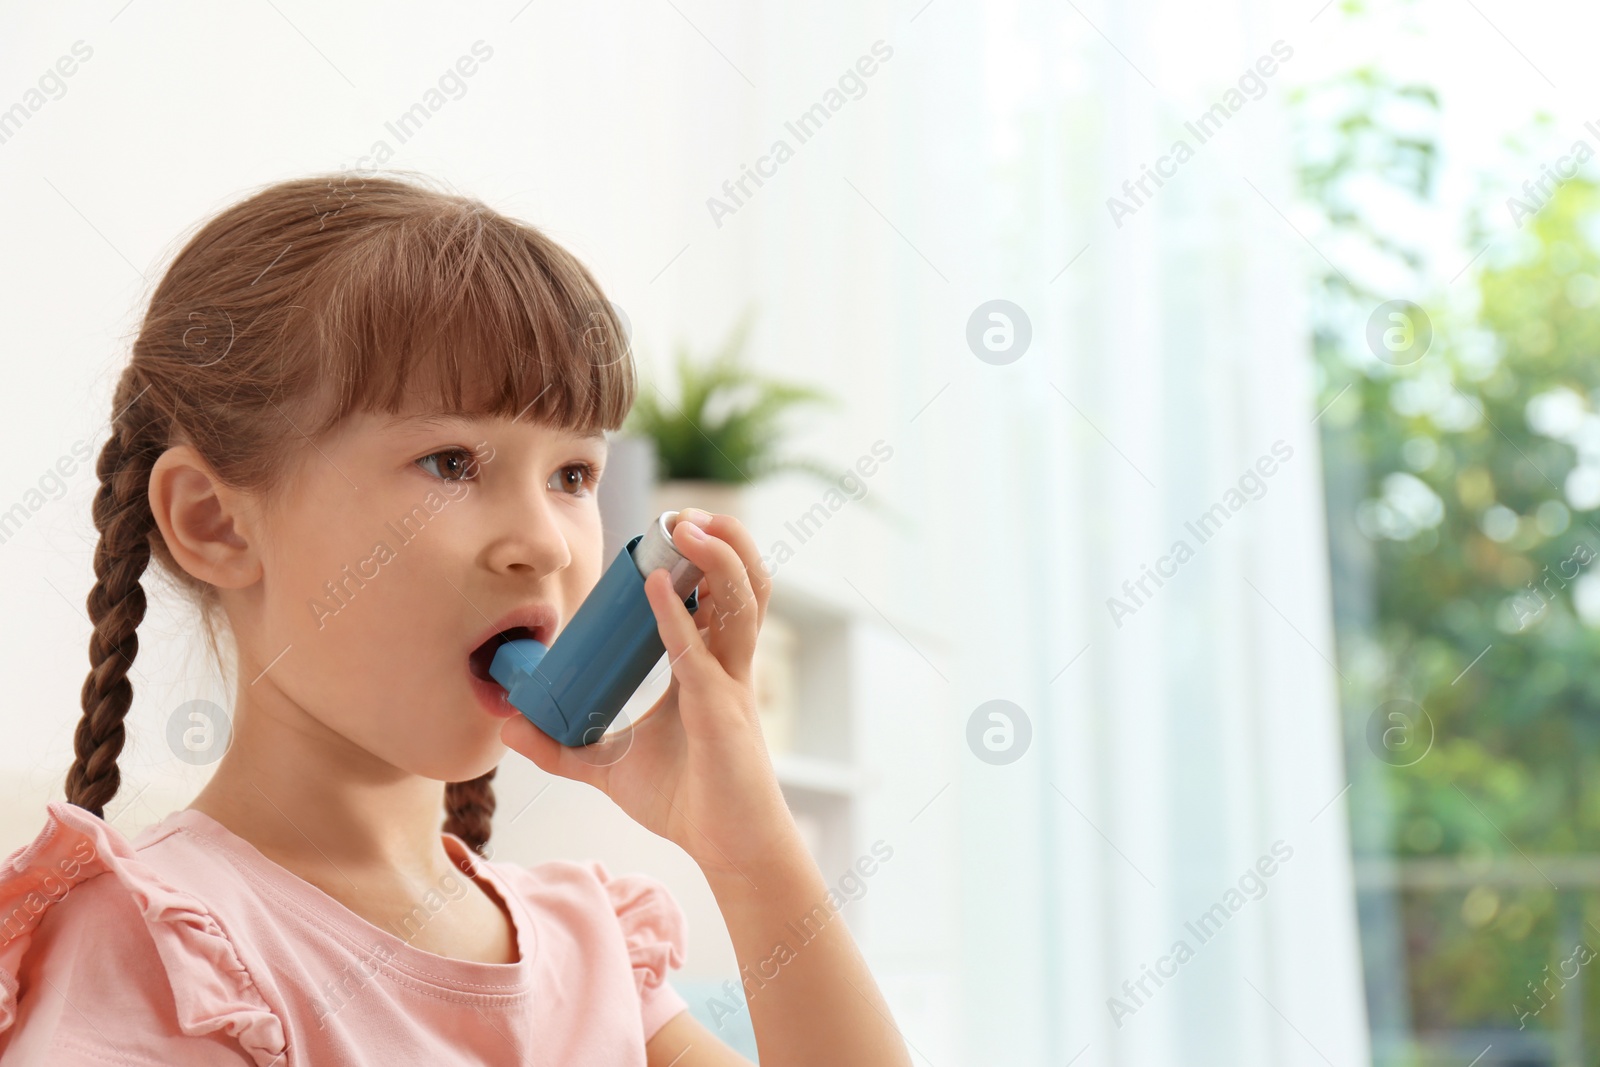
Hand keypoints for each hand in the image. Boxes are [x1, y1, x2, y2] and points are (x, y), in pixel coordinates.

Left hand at [498, 510, 802, 887]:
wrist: (727, 848)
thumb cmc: (686, 802)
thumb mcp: (610, 767)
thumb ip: (563, 746)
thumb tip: (508, 726)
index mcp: (709, 666)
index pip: (712, 596)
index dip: (698, 558)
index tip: (664, 530)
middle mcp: (727, 665)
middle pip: (741, 581)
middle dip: (721, 538)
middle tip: (681, 512)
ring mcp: (731, 683)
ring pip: (741, 601)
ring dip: (715, 557)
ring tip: (686, 523)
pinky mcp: (722, 709)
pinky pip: (700, 651)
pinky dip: (676, 615)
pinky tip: (653, 587)